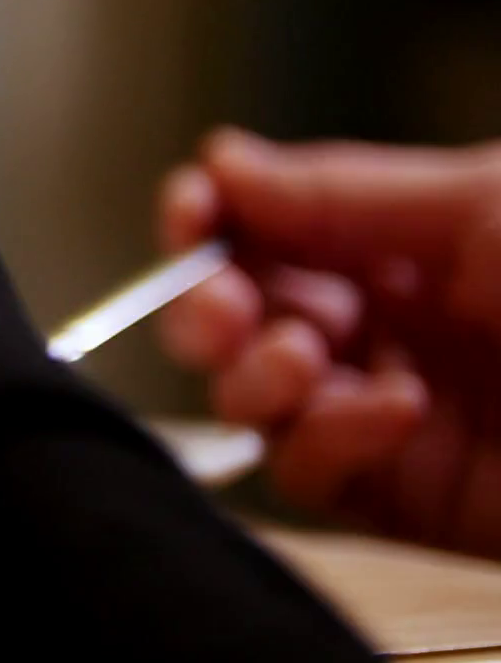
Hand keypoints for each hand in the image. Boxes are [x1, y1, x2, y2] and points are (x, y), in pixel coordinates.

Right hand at [159, 129, 500, 555]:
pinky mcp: (413, 500)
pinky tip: (386, 414)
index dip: (218, 219)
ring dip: (255, 374)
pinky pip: (314, 475)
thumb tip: (228, 163)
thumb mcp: (486, 205)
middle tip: (223, 304)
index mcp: (423, 242)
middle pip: (246, 316)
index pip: (279, 228)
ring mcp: (402, 414)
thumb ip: (343, 190)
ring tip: (303, 357)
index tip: (191, 210)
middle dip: (212, 305)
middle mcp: (404, 326)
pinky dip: (326, 440)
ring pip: (259, 399)